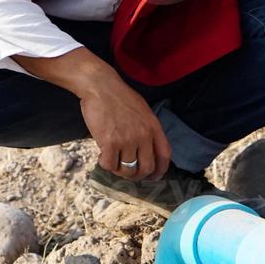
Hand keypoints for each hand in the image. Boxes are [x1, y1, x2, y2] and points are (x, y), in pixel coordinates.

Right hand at [12, 47, 170, 180]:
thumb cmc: (119, 96)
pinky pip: (109, 164)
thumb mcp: (142, 110)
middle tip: (128, 173)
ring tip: (113, 162)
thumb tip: (145, 149)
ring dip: (119, 171)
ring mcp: (126, 140)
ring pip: (127, 169)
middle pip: (146, 168)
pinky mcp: (109, 143)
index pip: (164, 156)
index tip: (153, 177)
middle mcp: (143, 136)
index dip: (159, 171)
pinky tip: (102, 156)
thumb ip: (147, 129)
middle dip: (137, 176)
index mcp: (153, 127)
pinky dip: (105, 164)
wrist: (100, 86)